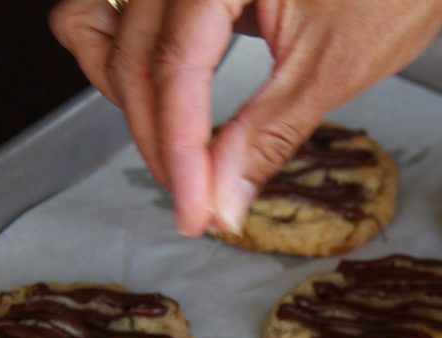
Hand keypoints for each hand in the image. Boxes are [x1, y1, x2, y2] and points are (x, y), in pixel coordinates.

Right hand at [49, 0, 441, 235]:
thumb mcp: (334, 65)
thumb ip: (268, 132)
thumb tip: (222, 199)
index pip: (173, 69)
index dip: (179, 153)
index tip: (194, 213)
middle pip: (133, 57)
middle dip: (160, 141)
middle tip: (198, 201)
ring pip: (107, 31)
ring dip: (133, 100)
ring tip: (181, 155)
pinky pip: (124, 14)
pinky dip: (137, 61)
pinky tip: (173, 101)